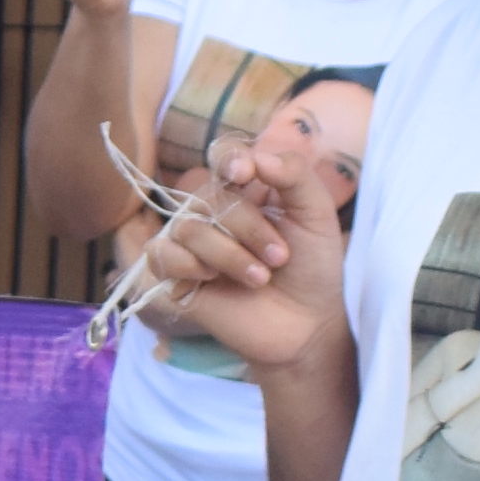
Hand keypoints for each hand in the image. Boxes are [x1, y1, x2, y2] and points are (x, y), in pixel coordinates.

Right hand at [134, 122, 345, 373]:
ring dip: (228, 254)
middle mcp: (217, 211)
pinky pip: (161, 254)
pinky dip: (188, 265)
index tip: (245, 173)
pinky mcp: (177, 275)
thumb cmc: (313, 269)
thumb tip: (256, 156)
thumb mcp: (318, 215)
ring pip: (187, 227)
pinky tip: (213, 281)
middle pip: (209, 195)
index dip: (229, 158)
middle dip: (248, 227)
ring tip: (260, 278)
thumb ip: (295, 174)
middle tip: (280, 257)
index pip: (224, 155)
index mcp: (249, 189)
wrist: (307, 325)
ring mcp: (194, 243)